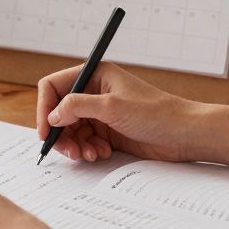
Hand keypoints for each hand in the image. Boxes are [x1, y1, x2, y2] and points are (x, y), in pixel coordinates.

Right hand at [37, 62, 205, 162]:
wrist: (183, 134)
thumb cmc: (155, 113)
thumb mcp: (112, 107)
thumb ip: (77, 107)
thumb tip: (53, 115)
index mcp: (94, 75)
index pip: (54, 87)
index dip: (45, 108)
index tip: (45, 131)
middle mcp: (93, 92)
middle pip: (59, 112)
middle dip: (61, 133)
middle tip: (70, 151)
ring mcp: (100, 112)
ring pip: (70, 130)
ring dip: (75, 145)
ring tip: (90, 154)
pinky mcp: (107, 130)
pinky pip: (84, 141)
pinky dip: (87, 149)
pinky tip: (102, 153)